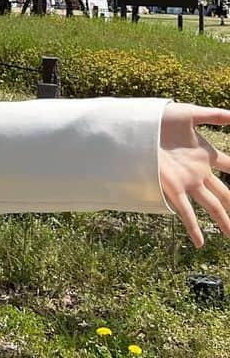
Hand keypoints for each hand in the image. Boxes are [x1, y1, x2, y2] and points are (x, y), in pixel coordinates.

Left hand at [159, 102, 229, 247]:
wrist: (137, 124)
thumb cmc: (161, 118)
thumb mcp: (191, 113)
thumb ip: (215, 115)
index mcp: (204, 154)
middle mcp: (199, 171)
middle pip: (225, 192)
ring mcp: (187, 181)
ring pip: (211, 205)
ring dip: (223, 220)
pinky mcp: (172, 187)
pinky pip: (185, 210)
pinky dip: (193, 227)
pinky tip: (200, 243)